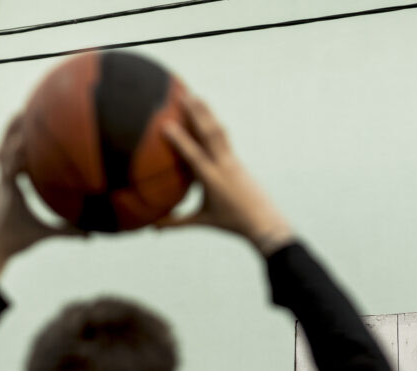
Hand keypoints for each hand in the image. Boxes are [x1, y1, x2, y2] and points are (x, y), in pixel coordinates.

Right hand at [0, 114, 83, 282]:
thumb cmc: (19, 241)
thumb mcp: (48, 231)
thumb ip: (69, 230)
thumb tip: (92, 233)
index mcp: (16, 185)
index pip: (20, 158)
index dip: (26, 143)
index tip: (37, 129)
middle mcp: (8, 180)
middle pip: (9, 147)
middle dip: (16, 129)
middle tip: (27, 109)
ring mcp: (4, 183)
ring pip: (7, 151)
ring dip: (13, 133)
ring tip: (22, 114)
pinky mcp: (3, 190)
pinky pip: (9, 167)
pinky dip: (16, 154)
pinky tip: (24, 141)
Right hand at [158, 95, 293, 255]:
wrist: (264, 221)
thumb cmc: (230, 222)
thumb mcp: (202, 221)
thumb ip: (176, 223)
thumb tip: (152, 228)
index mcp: (213, 181)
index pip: (194, 156)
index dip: (180, 141)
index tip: (166, 125)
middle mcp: (224, 166)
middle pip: (210, 134)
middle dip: (197, 114)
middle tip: (183, 95)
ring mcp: (233, 161)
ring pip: (219, 132)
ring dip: (207, 113)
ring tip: (196, 96)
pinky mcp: (238, 160)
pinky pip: (224, 138)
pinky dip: (214, 124)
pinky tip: (207, 115)